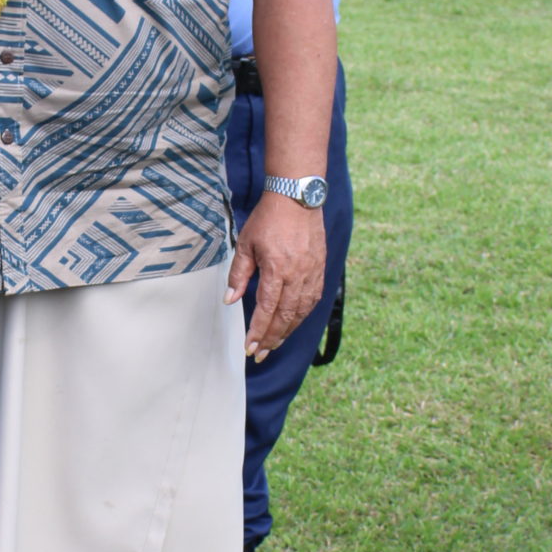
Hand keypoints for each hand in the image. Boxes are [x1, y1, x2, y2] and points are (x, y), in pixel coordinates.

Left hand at [226, 192, 324, 360]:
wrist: (297, 198)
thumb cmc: (269, 218)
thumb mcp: (246, 244)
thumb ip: (239, 274)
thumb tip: (231, 299)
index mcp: (277, 269)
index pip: (267, 310)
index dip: (259, 332)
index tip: (250, 348)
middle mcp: (298, 275)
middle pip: (286, 317)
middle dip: (272, 339)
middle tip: (260, 354)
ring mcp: (312, 273)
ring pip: (301, 312)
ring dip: (287, 331)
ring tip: (274, 344)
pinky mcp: (320, 269)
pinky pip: (313, 300)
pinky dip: (301, 316)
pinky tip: (292, 323)